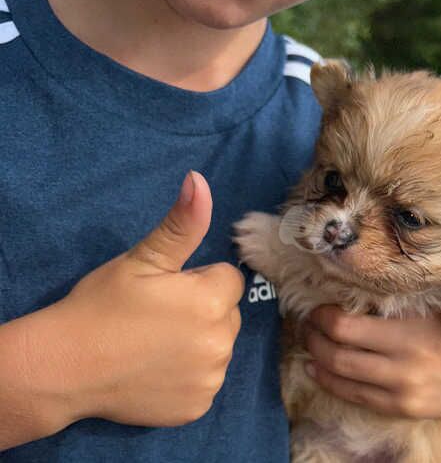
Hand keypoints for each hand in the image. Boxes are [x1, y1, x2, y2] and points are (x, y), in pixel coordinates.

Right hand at [0, 171, 243, 448]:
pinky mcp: (198, 405)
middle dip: (204, 310)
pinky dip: (190, 376)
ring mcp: (211, 378)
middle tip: (160, 317)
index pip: (229, 278)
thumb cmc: (103, 305)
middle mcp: (221, 341)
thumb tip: (200, 180)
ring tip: (156, 344)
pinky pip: (207, 380)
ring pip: (219, 347)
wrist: (65, 367)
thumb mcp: (143, 259)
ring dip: (200, 343)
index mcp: (211, 300)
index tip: (169, 290)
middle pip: (228, 314)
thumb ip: (181, 223)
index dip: (200, 280)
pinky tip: (158, 371)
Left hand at [304, 305, 440, 418]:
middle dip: (313, 335)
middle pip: (337, 351)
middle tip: (307, 322)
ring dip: (316, 357)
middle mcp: (403, 364)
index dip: (323, 316)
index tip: (317, 305)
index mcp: (411, 332)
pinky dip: (328, 381)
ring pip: (341, 376)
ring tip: (308, 342)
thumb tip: (352, 281)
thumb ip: (398, 298)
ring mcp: (401, 391)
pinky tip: (315, 369)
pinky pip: (355, 397)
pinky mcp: (401, 409)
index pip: (346, 326)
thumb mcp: (434, 306)